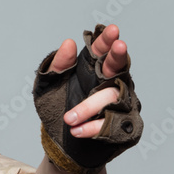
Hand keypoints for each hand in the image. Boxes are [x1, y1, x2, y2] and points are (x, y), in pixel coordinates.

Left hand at [46, 24, 127, 138]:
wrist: (58, 144)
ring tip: (68, 118)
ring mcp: (121, 105)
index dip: (108, 41)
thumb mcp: (48, 87)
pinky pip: (114, 123)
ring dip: (89, 106)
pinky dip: (94, 127)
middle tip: (119, 46)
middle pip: (119, 68)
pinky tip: (77, 131)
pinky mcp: (125, 126)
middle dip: (119, 57)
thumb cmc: (56, 110)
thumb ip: (57, 66)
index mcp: (93, 70)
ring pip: (114, 97)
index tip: (112, 29)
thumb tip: (68, 43)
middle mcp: (111, 84)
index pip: (103, 51)